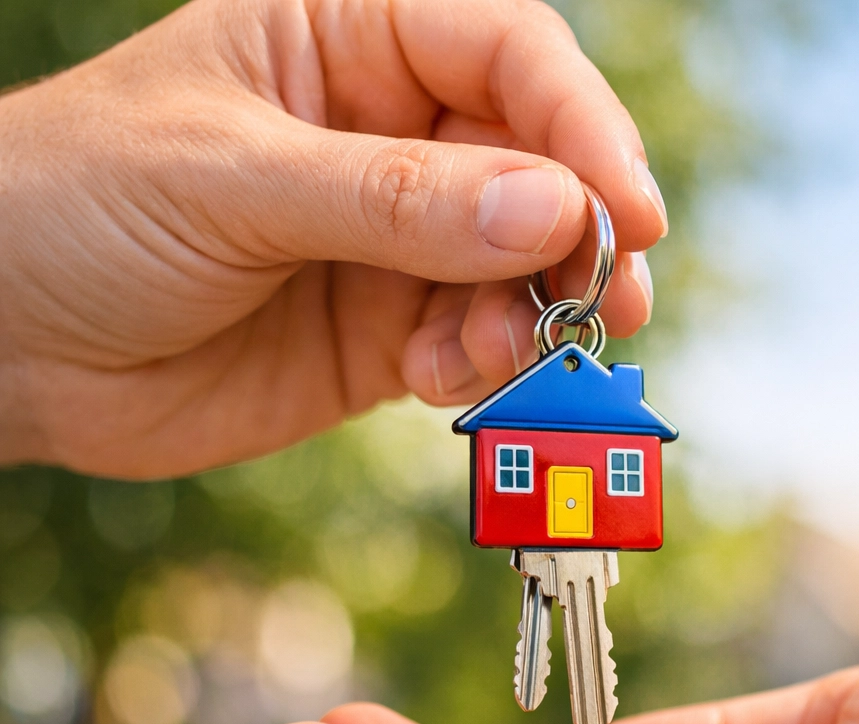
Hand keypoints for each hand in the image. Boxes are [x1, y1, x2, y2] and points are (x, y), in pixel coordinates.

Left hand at [0, 0, 663, 477]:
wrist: (3, 348)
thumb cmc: (73, 208)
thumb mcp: (229, 180)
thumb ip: (394, 198)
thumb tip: (554, 210)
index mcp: (348, 37)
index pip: (506, 51)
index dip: (579, 121)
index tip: (624, 207)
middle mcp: (393, 130)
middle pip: (541, 164)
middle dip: (578, 235)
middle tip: (604, 300)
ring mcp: (400, 234)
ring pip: (527, 264)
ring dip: (538, 315)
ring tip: (502, 354)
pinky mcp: (393, 328)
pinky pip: (482, 341)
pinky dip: (487, 367)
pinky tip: (438, 380)